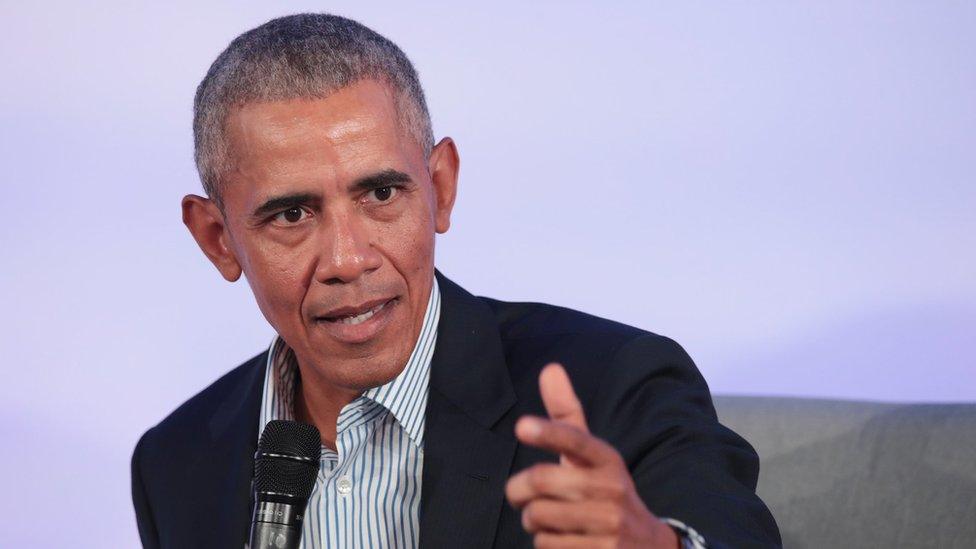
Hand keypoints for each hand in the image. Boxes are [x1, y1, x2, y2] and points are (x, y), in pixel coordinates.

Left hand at [505, 363, 679, 548]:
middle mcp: (613, 488)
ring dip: (531, 520)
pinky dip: (545, 544)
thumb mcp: (591, 455)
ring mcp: (609, 524)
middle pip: (540, 481)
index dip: (548, 433)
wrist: (647, 547)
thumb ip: (566, 415)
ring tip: (548, 520)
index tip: (521, 426)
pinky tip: (564, 541)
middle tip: (518, 495)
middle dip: (517, 490)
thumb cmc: (604, 490)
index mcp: (607, 459)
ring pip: (538, 517)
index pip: (575, 440)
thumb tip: (550, 367)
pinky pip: (546, 546)